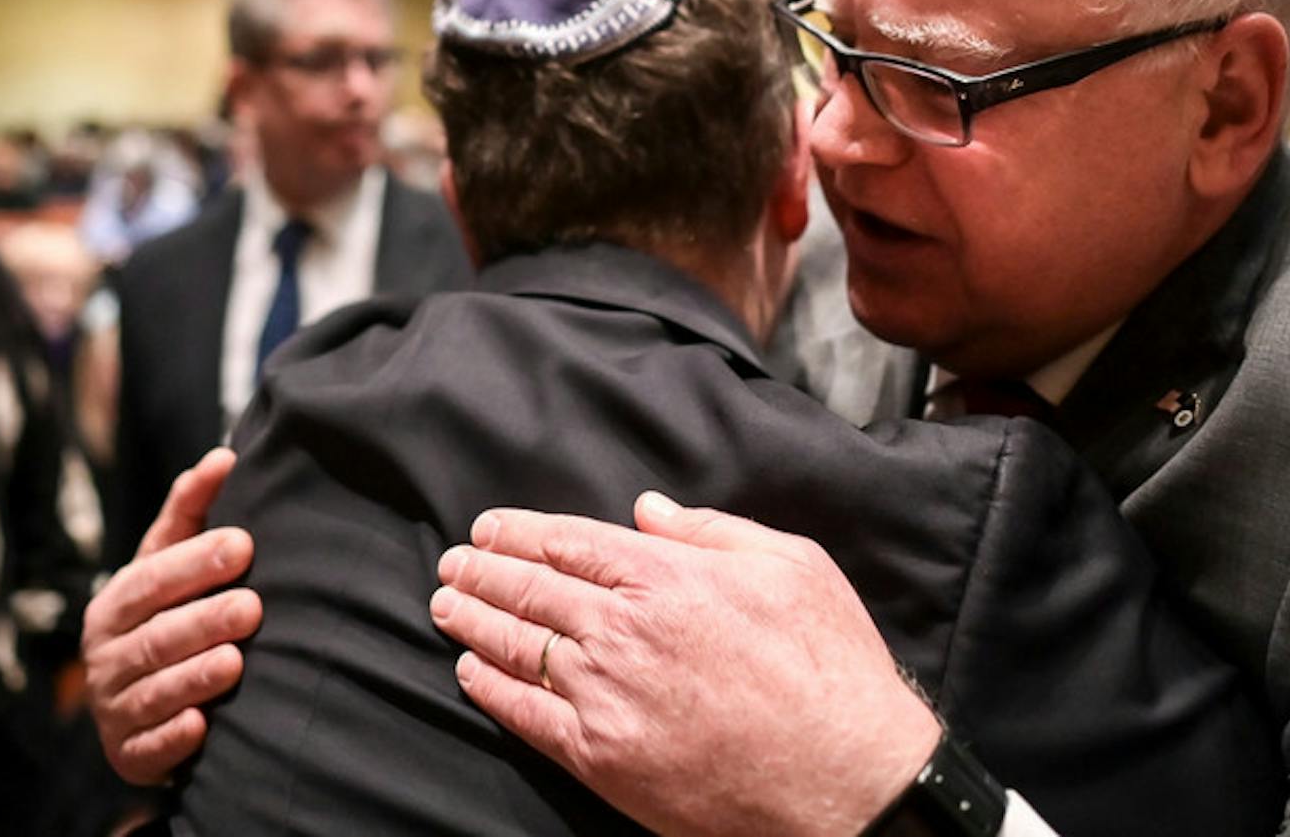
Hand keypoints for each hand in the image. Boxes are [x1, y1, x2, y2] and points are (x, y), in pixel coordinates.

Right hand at [81, 448, 262, 784]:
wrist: (141, 702)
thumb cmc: (166, 613)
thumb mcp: (169, 562)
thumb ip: (192, 512)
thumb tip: (225, 456)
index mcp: (115, 604)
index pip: (150, 579)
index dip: (195, 562)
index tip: (245, 544)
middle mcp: (105, 656)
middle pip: (155, 637)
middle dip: (203, 621)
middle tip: (252, 607)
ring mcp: (114, 708)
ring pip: (153, 692)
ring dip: (193, 677)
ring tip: (235, 662)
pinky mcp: (130, 755)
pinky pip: (148, 749)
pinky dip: (173, 739)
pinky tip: (200, 727)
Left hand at [431, 491, 939, 836]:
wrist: (843, 780)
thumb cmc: (829, 670)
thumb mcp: (792, 566)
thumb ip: (712, 531)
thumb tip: (648, 509)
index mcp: (668, 576)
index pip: (571, 541)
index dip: (521, 531)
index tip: (488, 528)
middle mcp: (624, 630)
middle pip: (533, 589)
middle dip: (484, 570)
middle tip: (452, 562)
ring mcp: (606, 696)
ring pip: (520, 646)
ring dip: (475, 620)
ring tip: (446, 603)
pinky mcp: (602, 757)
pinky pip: (527, 716)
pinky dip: (491, 689)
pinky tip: (471, 670)